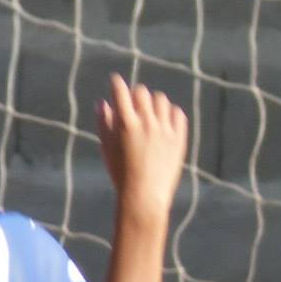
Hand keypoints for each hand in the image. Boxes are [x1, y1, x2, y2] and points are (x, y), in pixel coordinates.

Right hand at [95, 74, 187, 220]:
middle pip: (142, 92)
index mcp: (125, 123)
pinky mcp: (178, 139)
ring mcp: (164, 130)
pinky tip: (164, 124)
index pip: (120, 90)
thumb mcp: (107, 149)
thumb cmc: (121, 175)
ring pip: (161, 100)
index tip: (116, 84)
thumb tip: (102, 103)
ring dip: (153, 104)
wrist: (144, 198)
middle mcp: (146, 122)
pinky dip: (171, 114)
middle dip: (136, 96)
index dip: (116, 84)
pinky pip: (178, 114)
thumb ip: (104, 123)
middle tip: (134, 106)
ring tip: (150, 116)